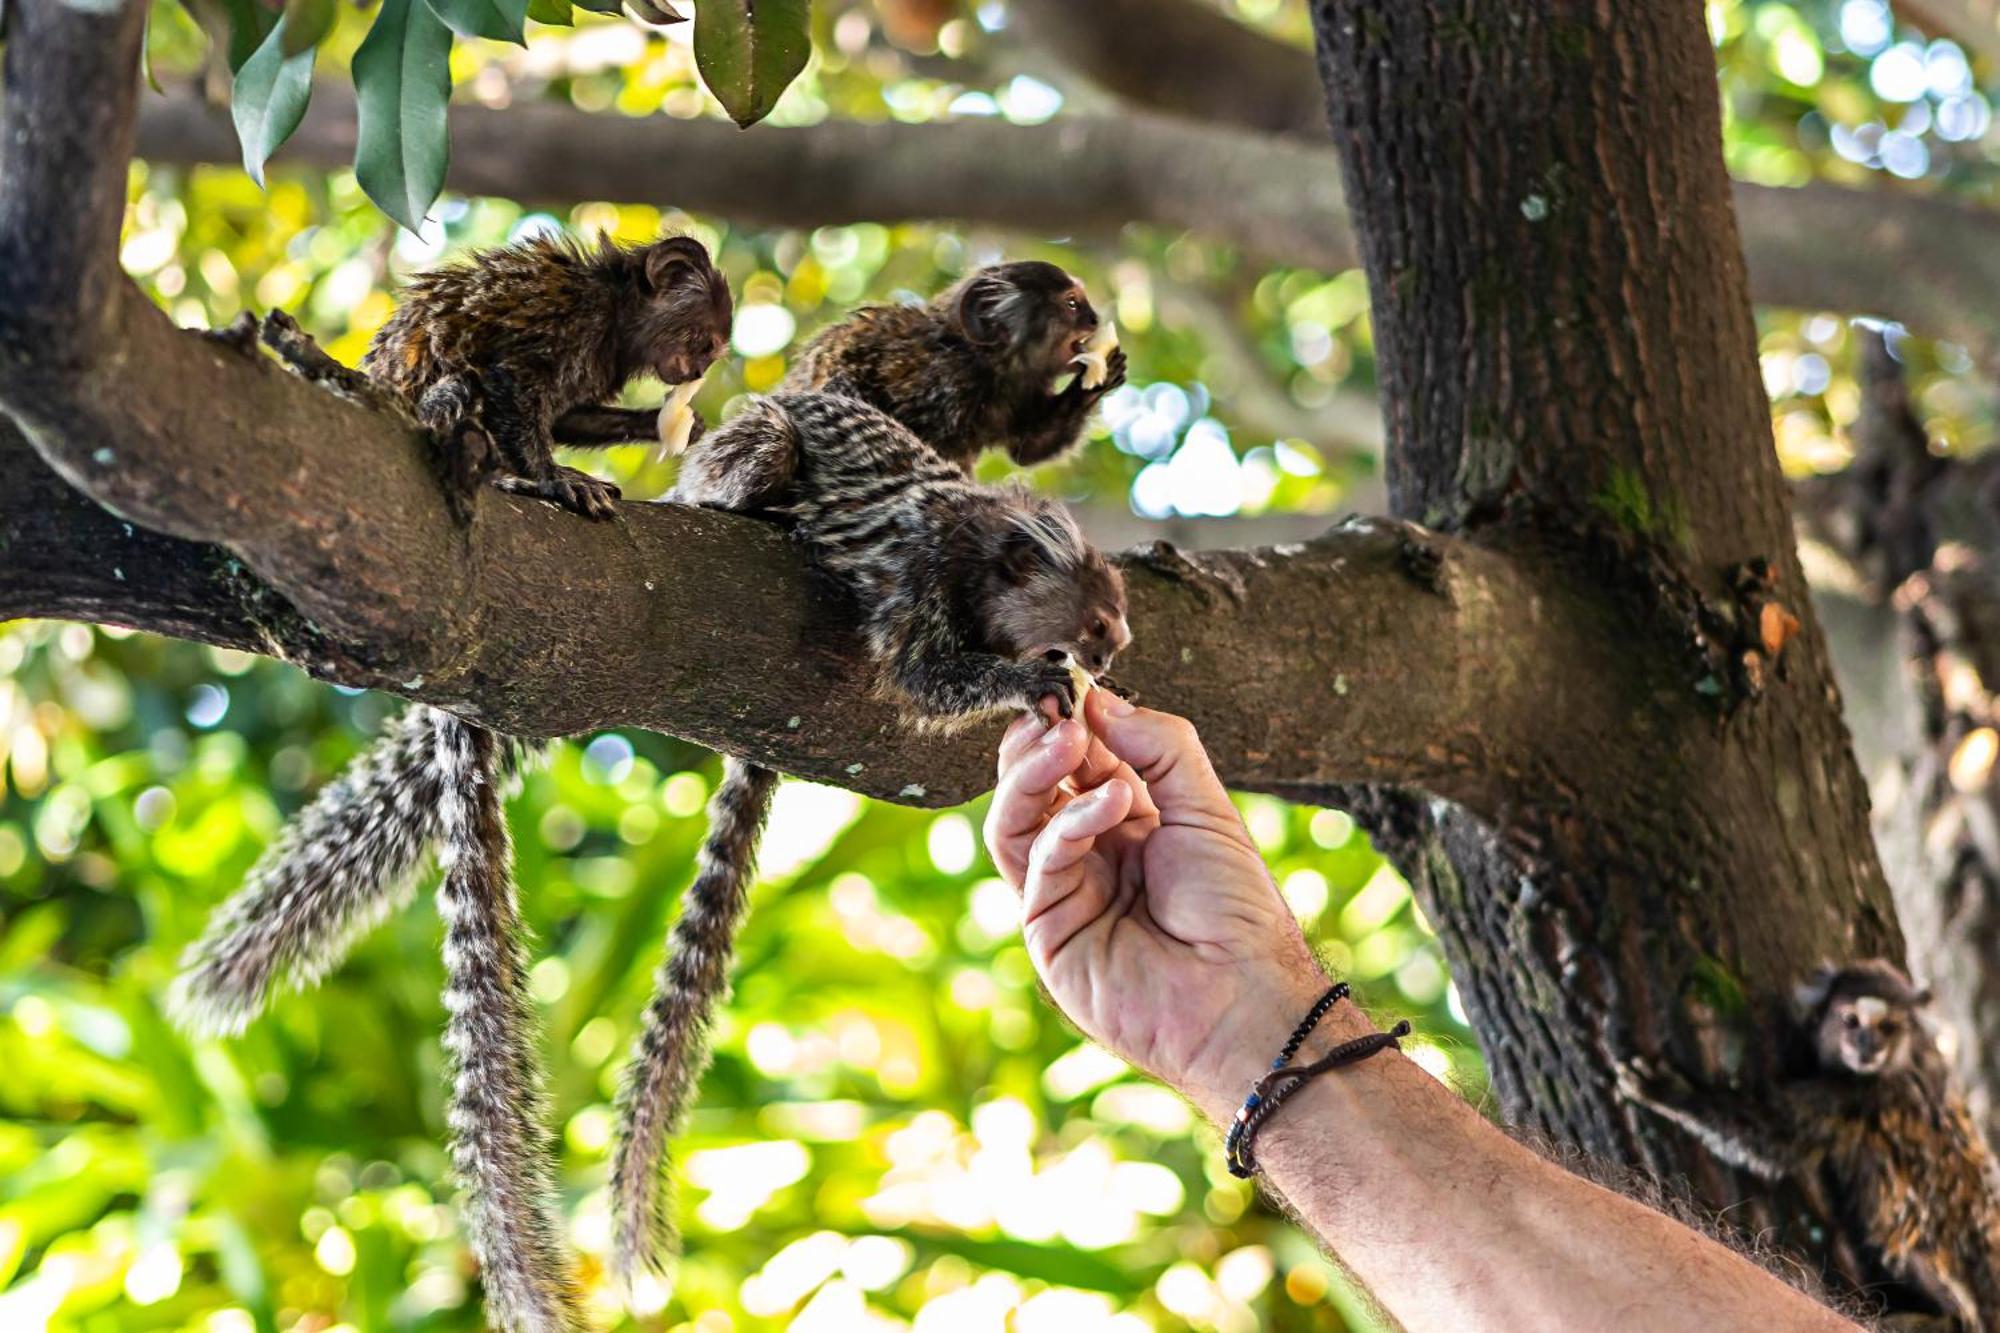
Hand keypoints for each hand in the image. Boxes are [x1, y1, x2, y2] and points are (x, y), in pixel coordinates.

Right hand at [983, 692, 1329, 1117]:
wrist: (1244, 995)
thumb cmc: (1237, 910)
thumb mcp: (1205, 807)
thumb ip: (1157, 747)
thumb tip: (1098, 699)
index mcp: (1128, 821)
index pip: (1076, 759)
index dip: (1071, 721)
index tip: (1069, 684)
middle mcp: (1088, 852)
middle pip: (1031, 785)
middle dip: (1040, 740)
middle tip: (1058, 710)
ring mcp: (1062, 891)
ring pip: (1014, 818)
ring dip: (1036, 772)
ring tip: (1070, 741)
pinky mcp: (1047, 928)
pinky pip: (1036, 860)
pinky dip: (1068, 822)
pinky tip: (1111, 803)